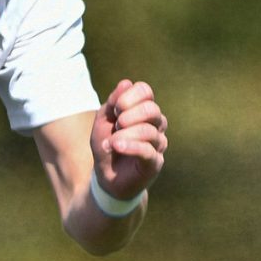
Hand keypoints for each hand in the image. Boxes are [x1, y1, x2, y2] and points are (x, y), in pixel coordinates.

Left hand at [90, 79, 167, 199]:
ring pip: (149, 130)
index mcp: (143, 111)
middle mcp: (155, 125)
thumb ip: (112, 103)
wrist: (107, 177)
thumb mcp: (103, 121)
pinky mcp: (154, 162)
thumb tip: (125, 83)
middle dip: (129, 115)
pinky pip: (147, 150)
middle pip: (151, 109)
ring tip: (111, 142)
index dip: (129, 96)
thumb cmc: (107, 145)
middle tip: (116, 124)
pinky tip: (116, 146)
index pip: (145, 91)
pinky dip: (129, 146)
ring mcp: (157, 144)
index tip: (115, 109)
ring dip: (124, 134)